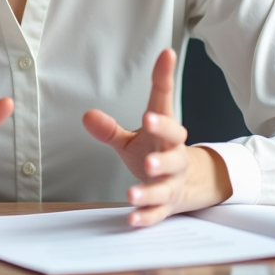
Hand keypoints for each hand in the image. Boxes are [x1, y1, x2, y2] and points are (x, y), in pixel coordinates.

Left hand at [82, 48, 230, 226]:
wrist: (188, 186)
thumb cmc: (157, 155)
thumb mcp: (132, 140)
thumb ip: (110, 130)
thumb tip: (87, 115)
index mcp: (165, 133)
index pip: (165, 104)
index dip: (164, 78)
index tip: (166, 55)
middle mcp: (174, 156)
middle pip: (174, 151)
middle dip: (162, 152)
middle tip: (149, 154)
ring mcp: (172, 182)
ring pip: (165, 185)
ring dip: (149, 189)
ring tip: (131, 192)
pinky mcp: (167, 205)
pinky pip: (158, 212)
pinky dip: (146, 216)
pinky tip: (133, 218)